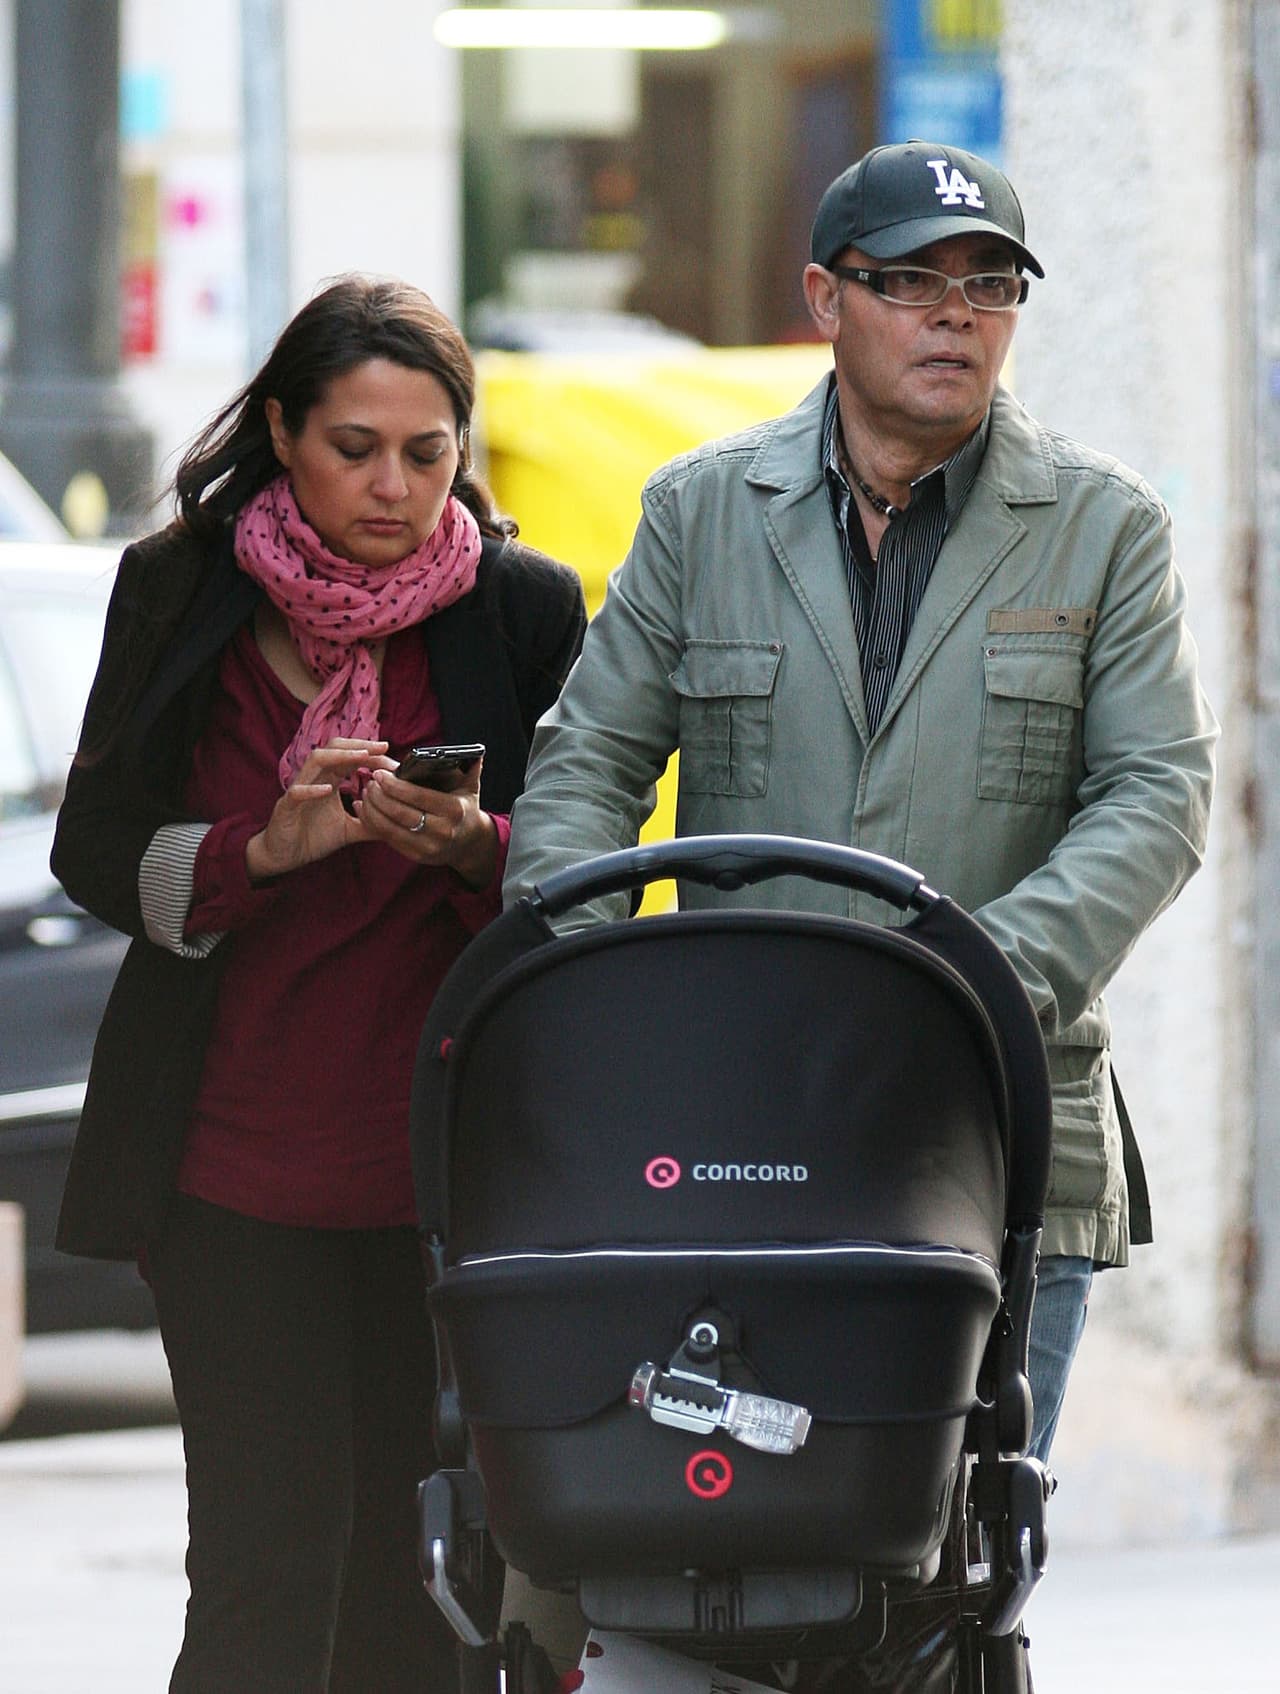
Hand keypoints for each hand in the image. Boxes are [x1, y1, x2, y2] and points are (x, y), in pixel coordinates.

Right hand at [245, 739, 391, 881]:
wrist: (284, 856)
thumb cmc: (313, 838)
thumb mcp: (349, 831)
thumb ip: (370, 824)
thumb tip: (396, 824)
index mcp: (328, 781)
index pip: (350, 758)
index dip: (370, 754)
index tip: (391, 755)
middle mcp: (314, 779)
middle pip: (334, 749)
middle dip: (359, 746)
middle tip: (382, 748)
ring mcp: (299, 789)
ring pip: (315, 761)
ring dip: (339, 756)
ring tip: (361, 757)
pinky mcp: (286, 806)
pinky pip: (297, 792)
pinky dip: (312, 789)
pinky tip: (328, 790)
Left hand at [356, 756, 498, 887]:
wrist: (470, 844)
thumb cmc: (465, 809)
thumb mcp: (471, 788)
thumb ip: (471, 768)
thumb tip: (475, 752)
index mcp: (454, 810)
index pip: (417, 796)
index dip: (394, 785)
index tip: (379, 773)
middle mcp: (442, 831)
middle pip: (399, 812)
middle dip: (378, 796)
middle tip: (369, 782)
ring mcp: (428, 847)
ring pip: (389, 828)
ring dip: (372, 810)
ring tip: (365, 793)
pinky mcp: (416, 856)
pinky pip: (388, 839)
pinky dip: (372, 823)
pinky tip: (364, 809)